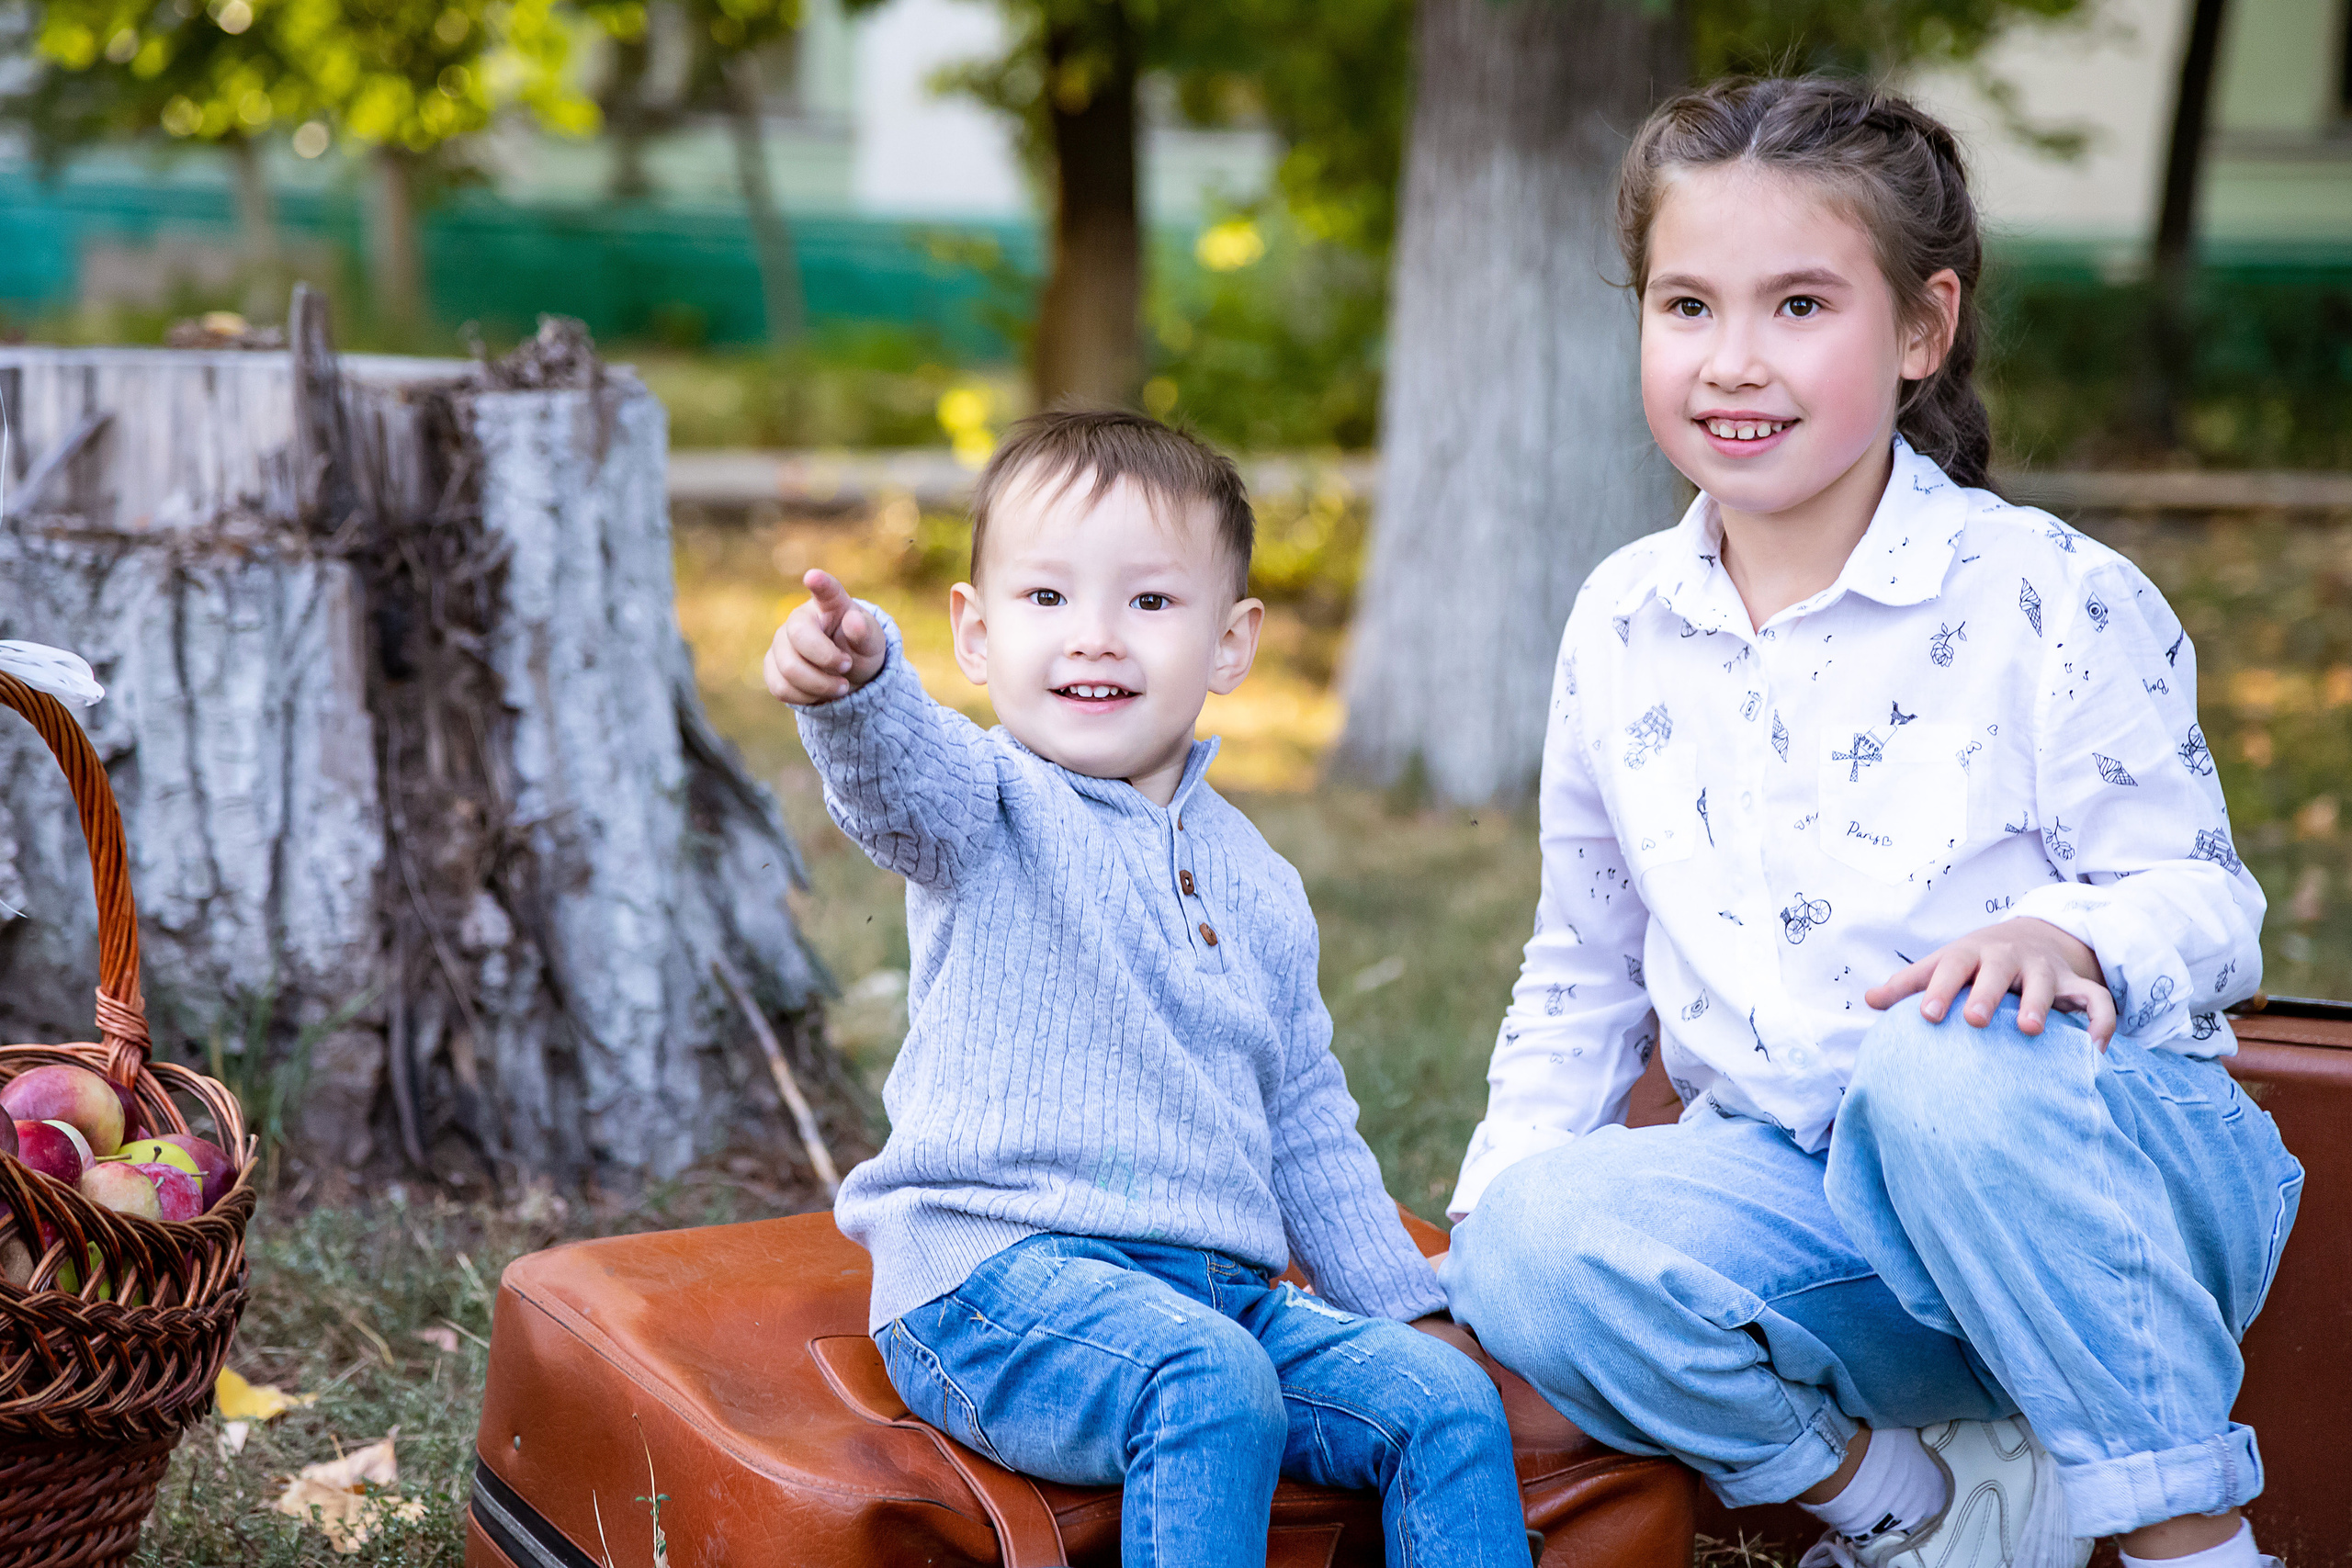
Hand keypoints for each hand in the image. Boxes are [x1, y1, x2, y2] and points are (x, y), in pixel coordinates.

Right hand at [762, 570, 886, 704]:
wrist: (846, 676)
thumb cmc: (859, 650)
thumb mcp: (872, 643)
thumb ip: (865, 632)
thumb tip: (854, 621)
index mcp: (830, 605)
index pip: (826, 591)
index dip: (820, 584)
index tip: (814, 576)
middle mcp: (800, 619)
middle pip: (799, 638)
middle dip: (826, 660)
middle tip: (847, 667)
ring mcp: (781, 642)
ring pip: (789, 669)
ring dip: (820, 685)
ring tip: (840, 687)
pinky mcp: (772, 666)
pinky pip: (781, 687)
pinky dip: (805, 698)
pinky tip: (819, 693)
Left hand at [1865, 917, 2115, 1046]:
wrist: (2031, 936)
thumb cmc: (1972, 962)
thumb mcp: (1942, 964)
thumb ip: (1908, 984)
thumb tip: (1869, 1000)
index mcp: (1969, 954)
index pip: (1950, 966)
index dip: (1939, 989)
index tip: (1928, 1015)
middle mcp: (2007, 958)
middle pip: (1997, 970)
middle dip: (1987, 992)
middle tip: (1975, 1020)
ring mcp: (2043, 969)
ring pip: (2045, 982)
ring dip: (2039, 1003)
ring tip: (2030, 1031)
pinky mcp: (2075, 984)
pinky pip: (2097, 1001)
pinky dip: (2100, 1023)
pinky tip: (2093, 1052)